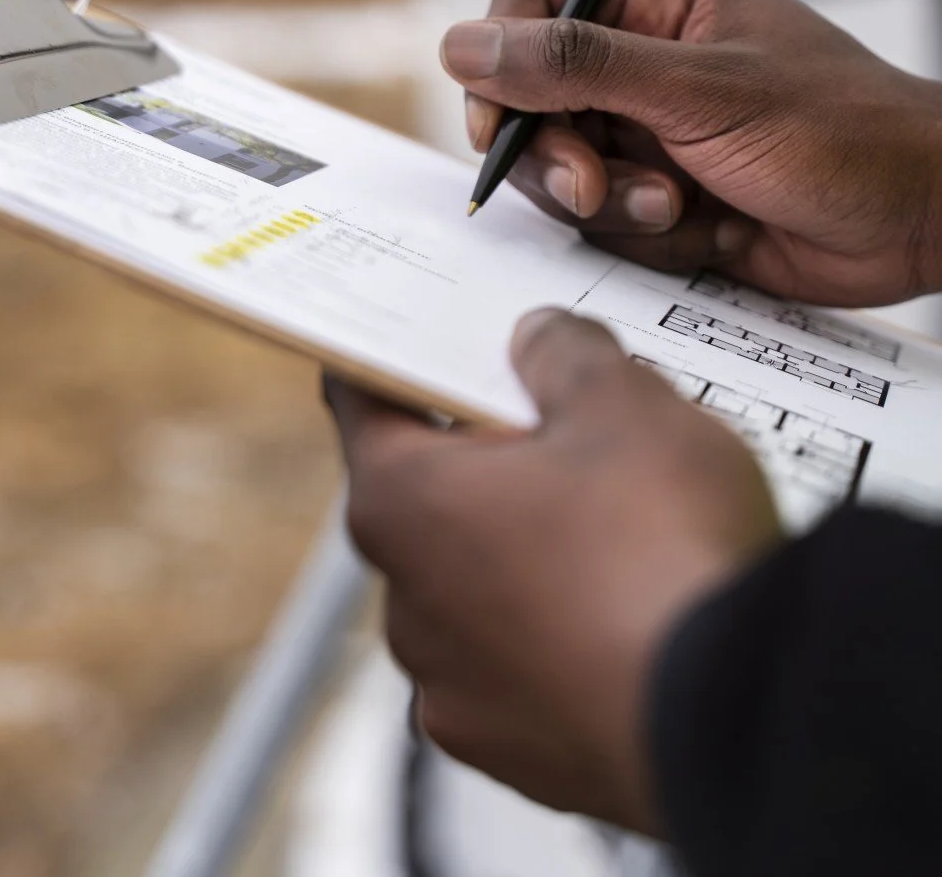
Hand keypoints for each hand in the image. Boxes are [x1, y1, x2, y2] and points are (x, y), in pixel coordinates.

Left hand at [328, 309, 778, 829]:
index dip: (399, 364)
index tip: (420, 345)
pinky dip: (569, 638)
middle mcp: (407, 608)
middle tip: (569, 427)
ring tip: (627, 528)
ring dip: (531, 557)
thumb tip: (539, 342)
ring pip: (484, 592)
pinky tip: (639, 610)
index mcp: (402, 502)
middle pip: (431, 500)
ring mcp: (460, 694)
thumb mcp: (622, 401)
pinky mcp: (524, 761)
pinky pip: (532, 671)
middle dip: (490, 461)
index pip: (364, 404)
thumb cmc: (659, 552)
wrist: (739, 723)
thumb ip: (565, 353)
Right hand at [440, 0, 941, 306]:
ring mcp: (652, 133)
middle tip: (595, 188)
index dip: (500, 64)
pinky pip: (605, 224)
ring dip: (612, 204)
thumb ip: (577, 65)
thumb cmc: (843, 130)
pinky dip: (647, 237)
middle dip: (559, 156)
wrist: (923, 221)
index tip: (498, 123)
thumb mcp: (699, 90)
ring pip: (563, 171)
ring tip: (679, 207)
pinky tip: (709, 228)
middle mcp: (643, 61)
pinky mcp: (664, 198)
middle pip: (532, 101)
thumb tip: (465, 43)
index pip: (532, 7)